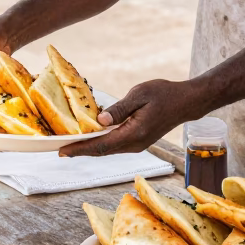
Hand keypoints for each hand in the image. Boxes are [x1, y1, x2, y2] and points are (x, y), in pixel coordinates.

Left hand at [61, 78, 200, 156]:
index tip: (62, 150)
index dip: (80, 148)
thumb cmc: (164, 94)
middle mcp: (135, 144)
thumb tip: (99, 121)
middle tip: (59, 150)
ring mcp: (137, 145)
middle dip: (80, 150)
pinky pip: (115, 145)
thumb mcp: (139, 94)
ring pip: (108, 150)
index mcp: (134, 133)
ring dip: (89, 148)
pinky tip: (91, 138)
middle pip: (102, 151)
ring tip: (70, 145)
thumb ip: (119, 109)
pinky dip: (101, 144)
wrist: (185, 102)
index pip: (102, 145)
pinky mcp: (138, 141)